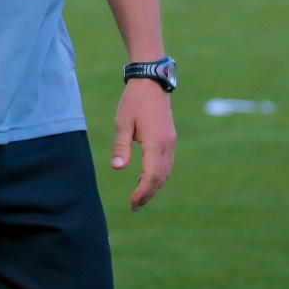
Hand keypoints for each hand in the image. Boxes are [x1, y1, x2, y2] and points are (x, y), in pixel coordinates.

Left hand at [111, 79, 175, 210]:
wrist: (150, 82)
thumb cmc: (134, 101)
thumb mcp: (122, 123)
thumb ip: (121, 147)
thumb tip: (117, 169)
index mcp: (155, 142)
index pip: (151, 175)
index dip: (142, 192)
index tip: (132, 203)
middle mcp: (167, 145)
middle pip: (161, 178)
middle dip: (148, 194)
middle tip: (134, 206)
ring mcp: (171, 142)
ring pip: (166, 172)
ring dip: (154, 185)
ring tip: (138, 196)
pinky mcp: (170, 138)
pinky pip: (166, 163)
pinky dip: (157, 175)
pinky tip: (144, 177)